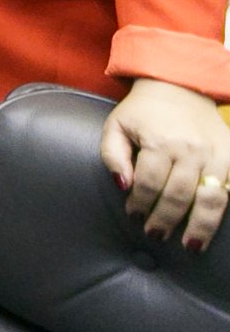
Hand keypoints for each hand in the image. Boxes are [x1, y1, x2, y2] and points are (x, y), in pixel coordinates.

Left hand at [99, 78, 229, 248]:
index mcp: (160, 142)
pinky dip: (224, 209)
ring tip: (191, 245)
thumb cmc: (143, 111)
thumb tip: (123, 185)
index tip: (133, 216)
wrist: (180, 85)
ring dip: (201, 226)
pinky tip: (214, 227)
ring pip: (211, 198)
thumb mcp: (116, 126)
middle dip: (166, 220)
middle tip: (155, 234)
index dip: (140, 204)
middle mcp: (191, 149)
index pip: (149, 184)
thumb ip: (112, 155)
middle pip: (179, 195)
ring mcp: (216, 154)